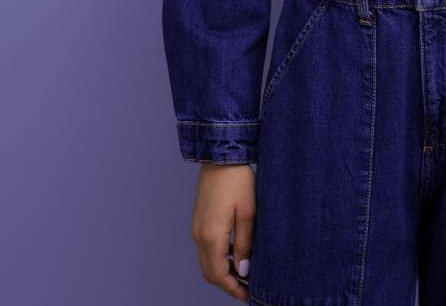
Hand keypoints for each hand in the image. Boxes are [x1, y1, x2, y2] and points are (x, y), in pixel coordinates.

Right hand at [189, 163, 255, 300]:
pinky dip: (219, 258)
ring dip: (223, 272)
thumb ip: (245, 244)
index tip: (249, 296)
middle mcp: (199, 234)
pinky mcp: (199, 221)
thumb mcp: (248, 213)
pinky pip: (206, 249)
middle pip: (209, 272)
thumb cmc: (238, 181)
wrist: (221, 155)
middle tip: (248, 289)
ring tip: (245, 274)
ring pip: (207, 262)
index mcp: (211, 235)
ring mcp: (196, 228)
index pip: (219, 274)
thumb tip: (244, 270)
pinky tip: (236, 254)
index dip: (233, 289)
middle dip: (227, 284)